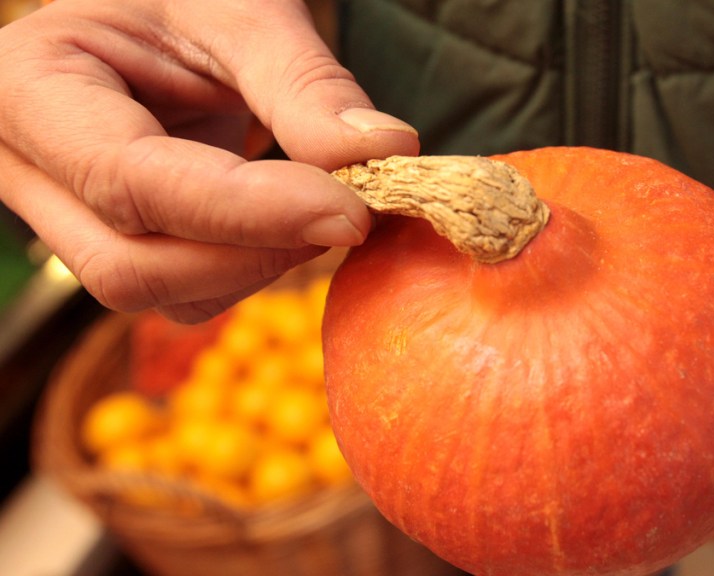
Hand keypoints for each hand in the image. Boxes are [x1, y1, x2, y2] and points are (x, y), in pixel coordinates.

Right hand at [0, 0, 418, 321]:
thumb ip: (305, 83)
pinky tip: (290, 220)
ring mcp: (67, 219)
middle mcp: (29, 169)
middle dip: (255, 252)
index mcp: (33, 88)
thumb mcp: (242, 11)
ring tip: (321, 202)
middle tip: (351, 212)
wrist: (157, 15)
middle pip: (131, 265)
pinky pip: (186, 294)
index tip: (350, 212)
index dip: (247, 211)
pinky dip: (254, 268)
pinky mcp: (119, 246)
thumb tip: (384, 151)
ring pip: (162, 293)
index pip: (129, 180)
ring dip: (261, 265)